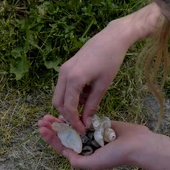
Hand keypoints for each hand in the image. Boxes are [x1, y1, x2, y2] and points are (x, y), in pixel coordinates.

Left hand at [38, 115, 151, 169]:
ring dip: (61, 121)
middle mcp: (86, 146)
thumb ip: (78, 161)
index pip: (62, 147)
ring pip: (73, 127)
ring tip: (50, 115)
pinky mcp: (99, 125)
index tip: (42, 129)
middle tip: (42, 119)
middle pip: (65, 136)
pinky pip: (84, 119)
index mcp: (83, 156)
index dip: (51, 138)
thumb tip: (65, 154)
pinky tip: (66, 110)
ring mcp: (92, 135)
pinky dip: (75, 115)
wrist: (137, 144)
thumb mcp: (94, 163)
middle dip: (53, 128)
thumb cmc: (116, 156)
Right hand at [52, 3, 160, 133]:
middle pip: (58, 102)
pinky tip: (86, 94)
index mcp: (74, 79)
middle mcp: (64, 74)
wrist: (111, 38)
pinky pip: (64, 87)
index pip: (68, 107)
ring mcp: (63, 70)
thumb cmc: (111, 60)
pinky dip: (71, 95)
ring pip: (59, 95)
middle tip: (81, 122)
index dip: (74, 121)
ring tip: (87, 105)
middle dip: (67, 115)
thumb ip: (92, 104)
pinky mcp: (66, 67)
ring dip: (70, 105)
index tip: (82, 130)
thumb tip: (86, 121)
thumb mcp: (103, 86)